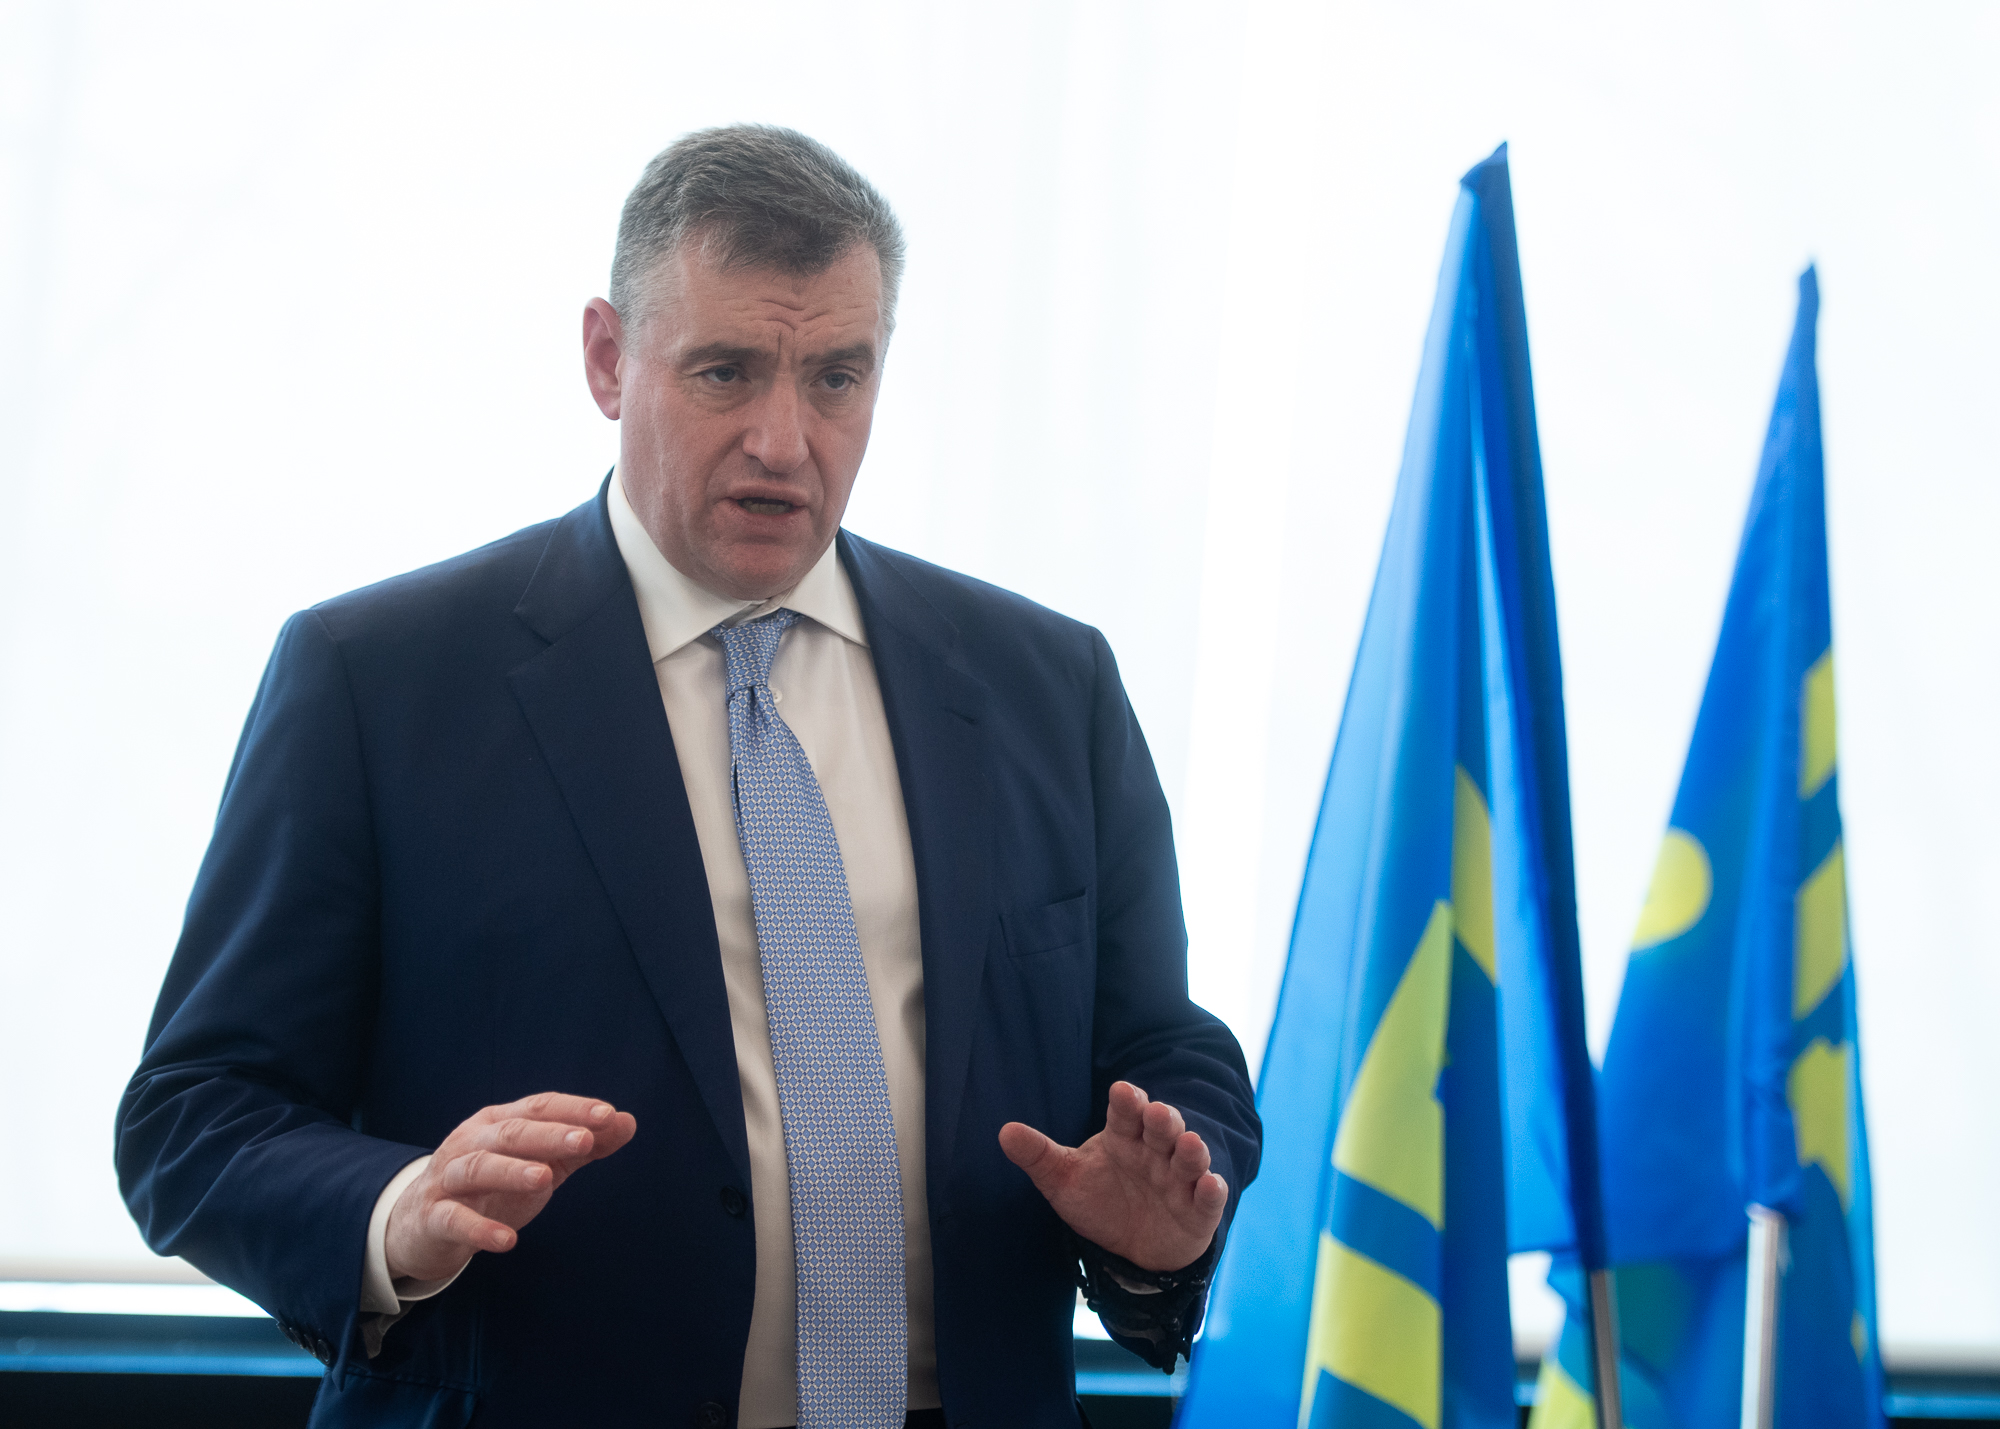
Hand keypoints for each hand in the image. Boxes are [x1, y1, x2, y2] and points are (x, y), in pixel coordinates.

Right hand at [384, 1092, 637, 1283]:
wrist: (422, 1225)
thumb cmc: (492, 1187)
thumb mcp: (539, 1163)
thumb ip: (580, 1146)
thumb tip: (627, 1122)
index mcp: (498, 1122)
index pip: (538, 1107)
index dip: (573, 1109)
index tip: (609, 1115)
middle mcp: (471, 1142)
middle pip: (510, 1133)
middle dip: (549, 1135)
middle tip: (586, 1140)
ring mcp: (448, 1179)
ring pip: (478, 1168)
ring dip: (512, 1170)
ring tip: (544, 1178)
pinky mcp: (432, 1217)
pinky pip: (453, 1219)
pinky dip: (479, 1229)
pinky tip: (506, 1241)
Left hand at [999, 1081, 1226, 1271]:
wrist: (1131, 1248)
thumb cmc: (1099, 1201)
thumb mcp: (1063, 1180)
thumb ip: (1038, 1156)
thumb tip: (1003, 1132)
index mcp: (1123, 1138)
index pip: (1126, 1114)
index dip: (1127, 1102)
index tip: (1122, 1092)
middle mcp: (1155, 1152)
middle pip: (1163, 1129)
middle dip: (1163, 1120)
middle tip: (1156, 1114)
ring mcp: (1180, 1180)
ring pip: (1190, 1158)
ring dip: (1192, 1150)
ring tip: (1189, 1145)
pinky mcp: (1198, 1211)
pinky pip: (1209, 1198)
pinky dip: (1212, 1192)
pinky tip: (1209, 1185)